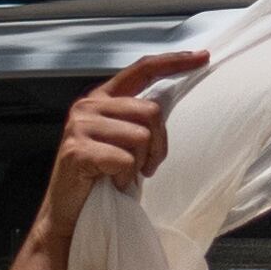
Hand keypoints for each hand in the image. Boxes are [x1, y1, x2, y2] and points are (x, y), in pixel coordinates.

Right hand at [31, 49, 205, 244]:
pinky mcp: (77, 151)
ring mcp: (80, 127)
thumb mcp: (120, 140)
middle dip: (159, 144)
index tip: (202, 57)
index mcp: (101, 99)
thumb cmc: (98, 178)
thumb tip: (167, 108)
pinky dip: (126, 178)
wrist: (67, 212)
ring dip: (140, 164)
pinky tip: (114, 184)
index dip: (174, 62)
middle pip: (151, 110)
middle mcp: (88, 106)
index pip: (142, 69)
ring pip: (140, 137)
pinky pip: (124, 160)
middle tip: (148, 167)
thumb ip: (137, 119)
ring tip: (125, 176)